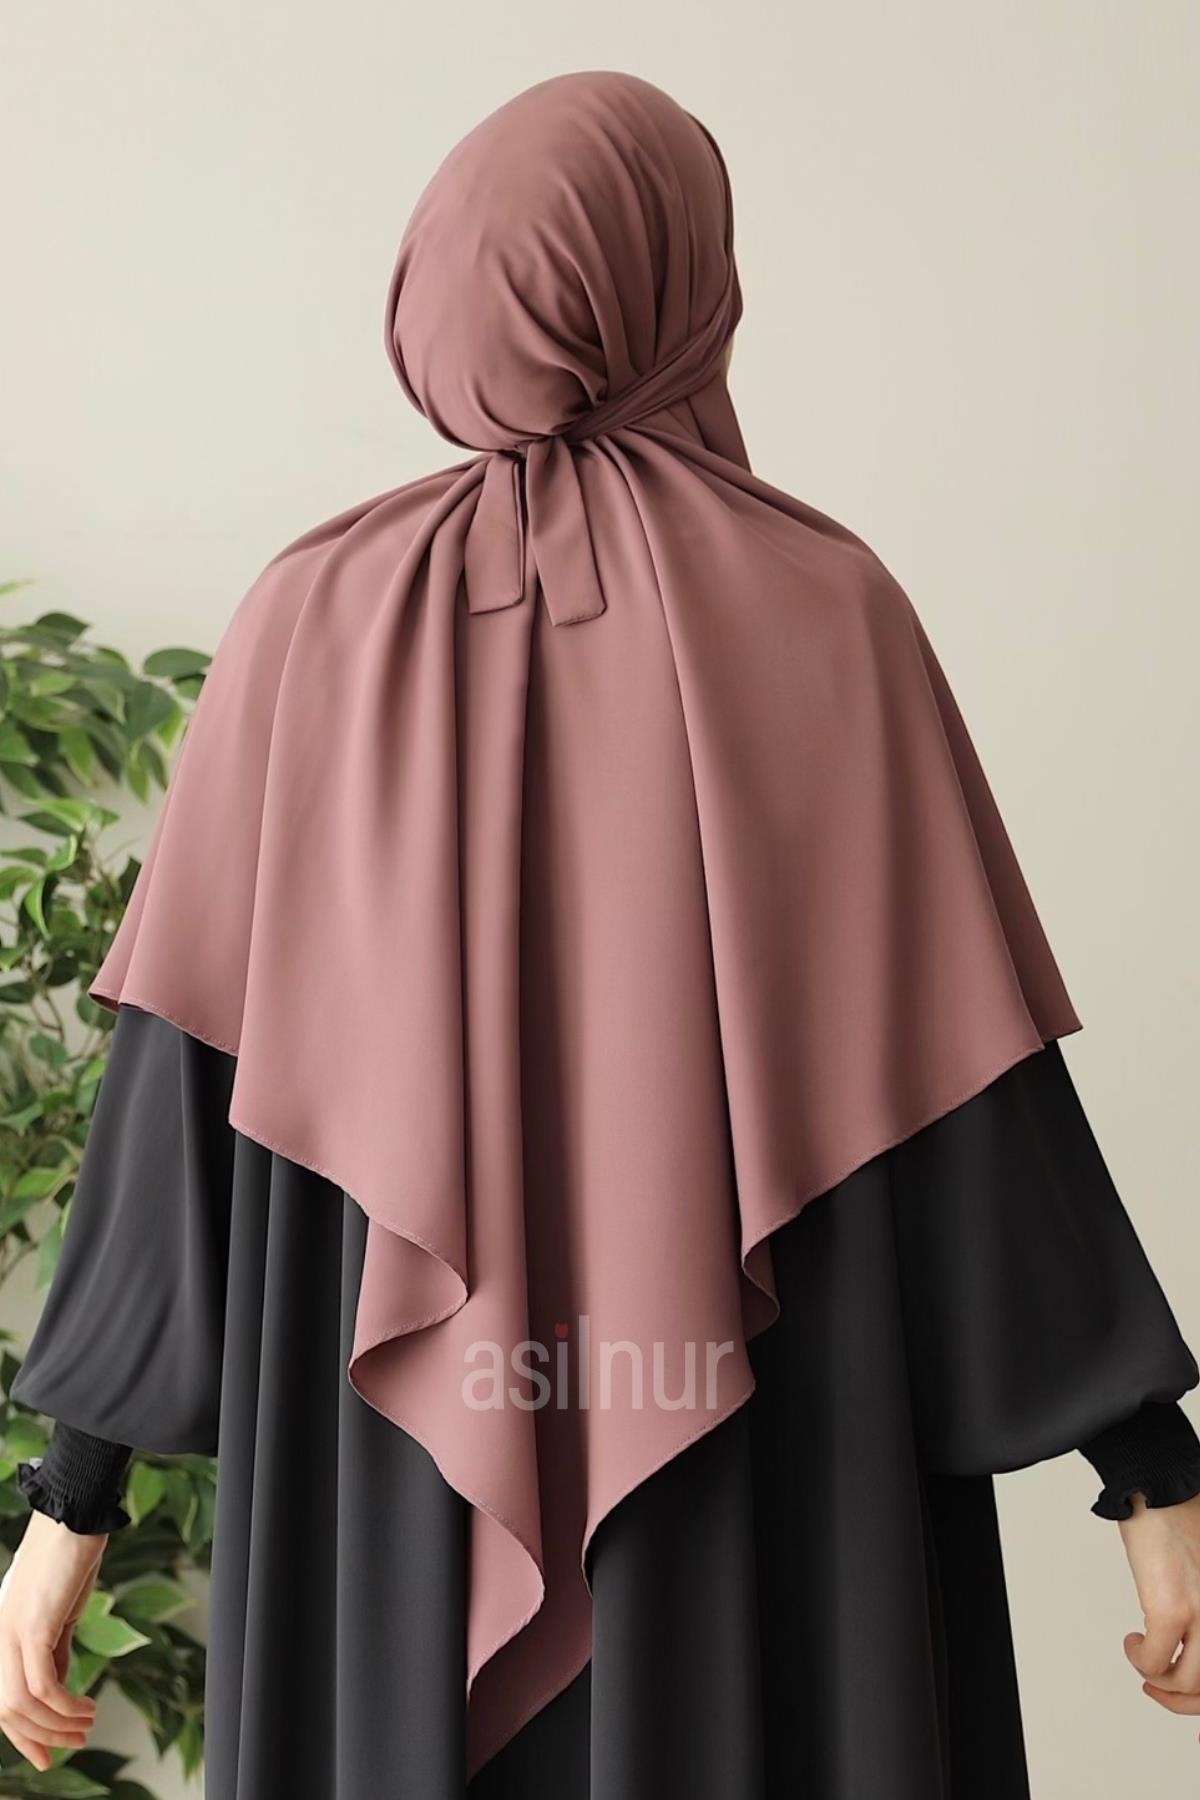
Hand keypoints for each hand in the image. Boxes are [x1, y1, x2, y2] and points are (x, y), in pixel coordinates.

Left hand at [0, 1510, 105, 1770]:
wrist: (75, 1515)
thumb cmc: (69, 1558)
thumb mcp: (58, 1614)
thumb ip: (54, 1650)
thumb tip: (58, 1687)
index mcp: (2, 1634)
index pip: (1, 1701)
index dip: (23, 1737)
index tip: (47, 1758)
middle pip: (6, 1710)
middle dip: (41, 1737)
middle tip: (75, 1743)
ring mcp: (10, 1631)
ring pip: (22, 1704)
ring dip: (57, 1725)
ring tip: (87, 1723)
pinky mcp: (32, 1625)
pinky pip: (42, 1685)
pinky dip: (65, 1705)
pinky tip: (87, 1704)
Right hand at [1119, 1491, 1199, 1732]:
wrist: (1160, 1485)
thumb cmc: (1183, 1518)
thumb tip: (1191, 1640)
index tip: (1192, 1712)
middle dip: (1181, 1701)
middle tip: (1159, 1691)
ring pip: (1185, 1683)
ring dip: (1157, 1680)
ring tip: (1143, 1660)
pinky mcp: (1172, 1608)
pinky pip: (1154, 1660)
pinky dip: (1138, 1658)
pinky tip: (1131, 1640)